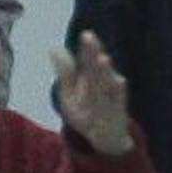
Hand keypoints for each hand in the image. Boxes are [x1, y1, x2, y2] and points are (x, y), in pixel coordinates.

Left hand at [50, 31, 133, 156]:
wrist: (104, 137)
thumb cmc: (86, 111)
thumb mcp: (69, 93)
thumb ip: (65, 72)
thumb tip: (52, 47)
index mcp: (92, 78)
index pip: (89, 60)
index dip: (88, 48)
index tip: (86, 35)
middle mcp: (103, 84)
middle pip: (96, 67)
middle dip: (93, 53)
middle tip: (88, 37)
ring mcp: (110, 98)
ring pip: (107, 83)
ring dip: (105, 70)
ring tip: (102, 58)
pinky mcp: (117, 113)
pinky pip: (118, 102)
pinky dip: (118, 93)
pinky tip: (119, 82)